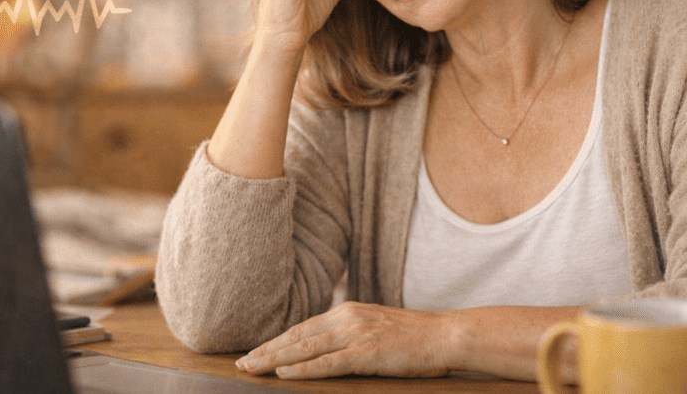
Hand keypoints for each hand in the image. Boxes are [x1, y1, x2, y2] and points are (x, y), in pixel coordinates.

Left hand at [234, 301, 452, 379]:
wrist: (445, 335)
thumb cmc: (414, 338)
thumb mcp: (376, 328)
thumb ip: (350, 334)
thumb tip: (326, 348)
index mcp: (348, 311)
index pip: (303, 327)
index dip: (276, 341)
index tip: (255, 352)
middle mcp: (347, 318)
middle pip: (297, 336)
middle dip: (266, 351)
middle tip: (240, 363)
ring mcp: (356, 335)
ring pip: (305, 349)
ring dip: (274, 360)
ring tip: (251, 369)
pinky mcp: (367, 353)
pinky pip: (327, 363)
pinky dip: (302, 370)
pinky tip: (283, 375)